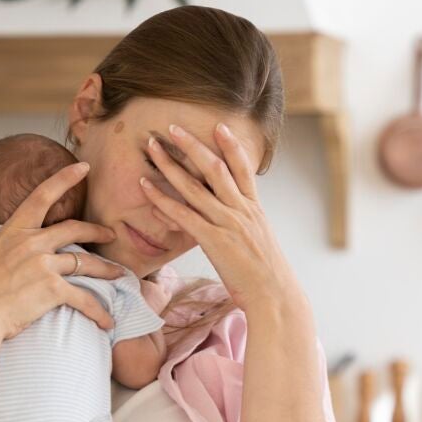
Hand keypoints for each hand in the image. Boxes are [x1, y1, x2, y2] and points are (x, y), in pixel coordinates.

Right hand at [0, 162, 124, 340]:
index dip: (65, 178)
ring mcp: (45, 265)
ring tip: (119, 274)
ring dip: (106, 269)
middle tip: (111, 233)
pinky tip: (108, 321)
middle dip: (97, 230)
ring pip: (86, 263)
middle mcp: (33, 243)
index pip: (42, 196)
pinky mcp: (53, 289)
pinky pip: (84, 299)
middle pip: (75, 230)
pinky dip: (99, 311)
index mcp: (14, 231)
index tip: (84, 167)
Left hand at [138, 123, 305, 314]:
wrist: (275, 295)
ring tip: (153, 147)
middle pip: (215, 168)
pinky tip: (146, 186)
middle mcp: (241, 211)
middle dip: (193, 145)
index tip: (218, 126)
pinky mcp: (214, 240)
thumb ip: (244, 225)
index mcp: (254, 209)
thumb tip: (231, 218)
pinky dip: (162, 198)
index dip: (231, 146)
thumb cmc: (266, 275)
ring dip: (170, 164)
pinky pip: (183, 214)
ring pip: (195, 186)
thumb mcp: (259, 242)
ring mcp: (228, 224)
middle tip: (173, 127)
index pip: (243, 169)